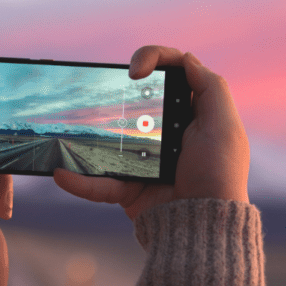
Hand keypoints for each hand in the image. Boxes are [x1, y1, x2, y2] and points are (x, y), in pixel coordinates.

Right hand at [54, 45, 249, 220]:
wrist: (203, 227)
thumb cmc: (218, 176)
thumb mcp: (224, 126)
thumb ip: (211, 89)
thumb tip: (186, 60)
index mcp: (192, 115)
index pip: (172, 73)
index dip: (153, 59)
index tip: (135, 69)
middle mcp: (168, 134)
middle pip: (136, 100)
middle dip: (115, 92)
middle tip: (101, 89)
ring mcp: (145, 161)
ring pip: (109, 140)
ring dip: (87, 134)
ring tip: (68, 125)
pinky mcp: (129, 188)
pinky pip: (98, 183)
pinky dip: (80, 182)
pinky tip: (61, 174)